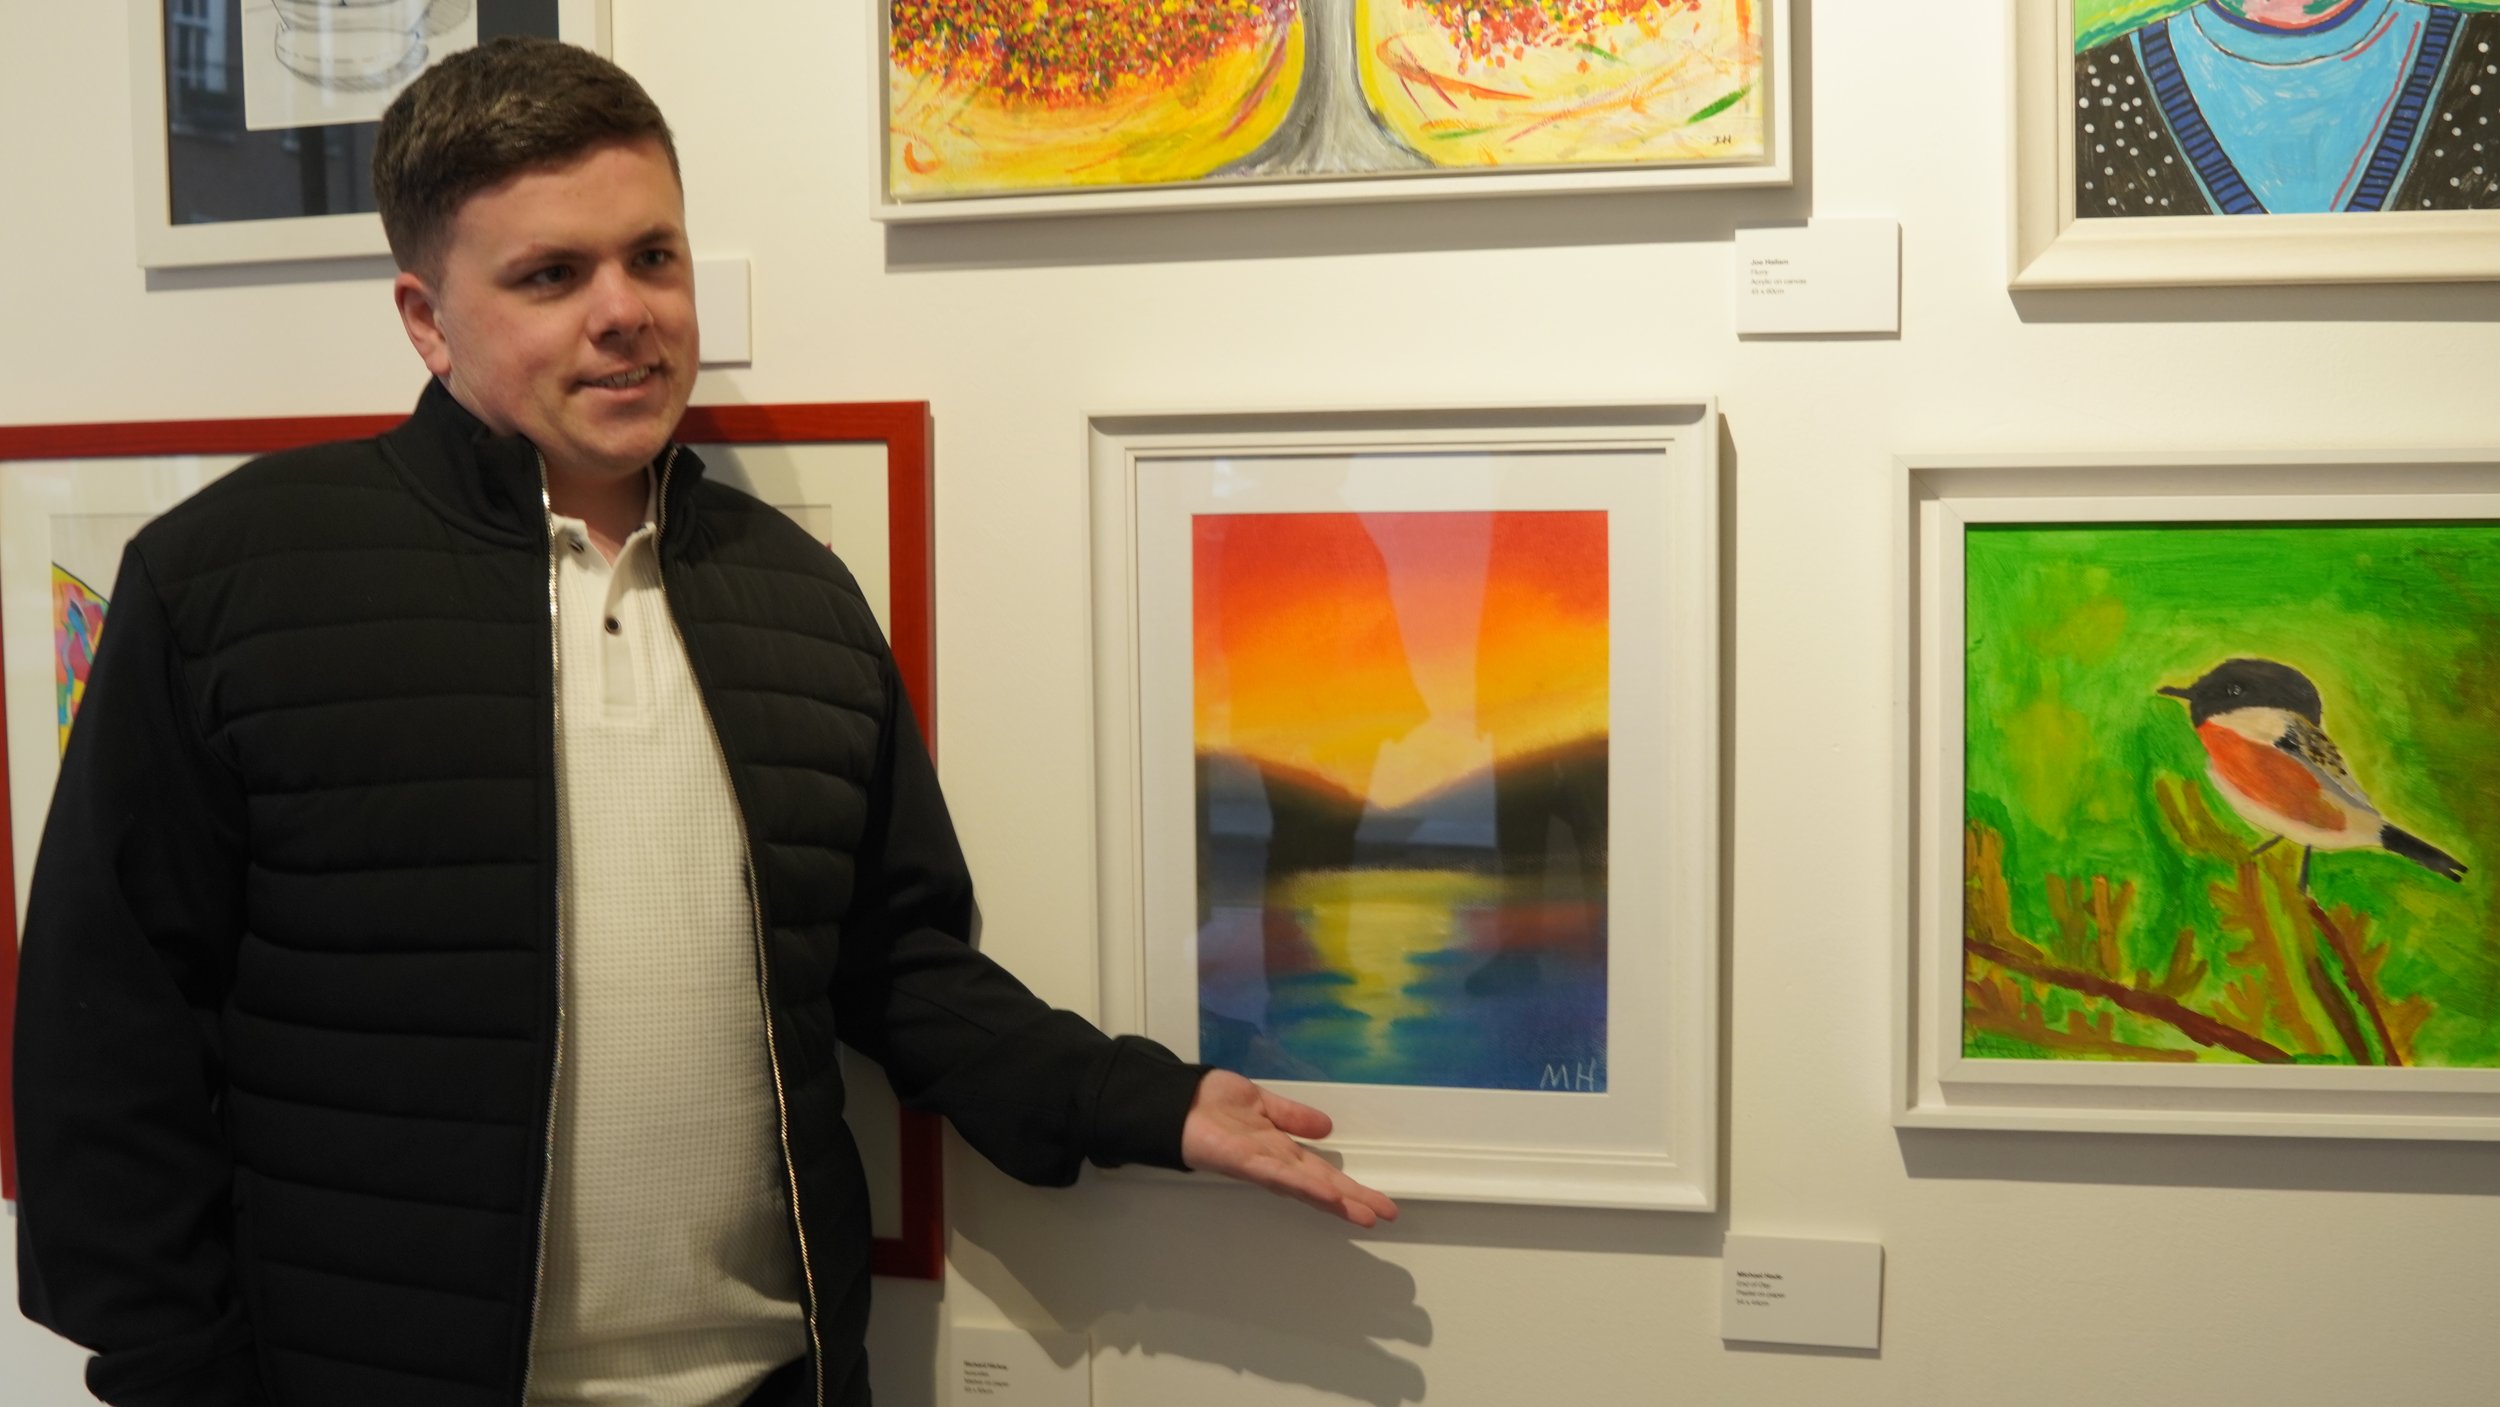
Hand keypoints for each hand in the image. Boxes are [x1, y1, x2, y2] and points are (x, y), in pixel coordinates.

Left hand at [1179, 1069, 1399, 1227]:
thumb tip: (1327, 1128)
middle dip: (1351, 1201)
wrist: (1176, 1100)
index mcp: (1279, 1149)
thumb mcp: (1262, 1103)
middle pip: (1320, 1184)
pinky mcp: (1242, 1161)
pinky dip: (1301, 1185)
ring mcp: (1259, 1164)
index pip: (1322, 1171)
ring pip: (1304, 1185)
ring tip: (1362, 1214)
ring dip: (1334, 1200)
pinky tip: (1324, 1193)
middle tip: (1383, 1216)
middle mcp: (1273, 1162)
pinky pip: (1277, 1174)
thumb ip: (1292, 1116)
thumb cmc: (1213, 1102)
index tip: (1377, 1203)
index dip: (1349, 1187)